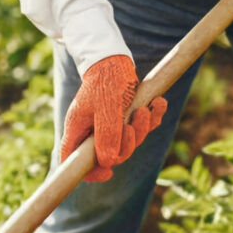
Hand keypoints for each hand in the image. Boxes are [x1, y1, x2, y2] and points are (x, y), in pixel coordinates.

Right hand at [61, 55, 167, 181]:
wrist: (115, 58)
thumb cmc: (105, 80)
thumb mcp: (106, 107)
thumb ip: (107, 134)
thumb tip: (108, 162)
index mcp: (79, 130)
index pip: (74, 161)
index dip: (90, 173)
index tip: (108, 173)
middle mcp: (93, 131)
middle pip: (110, 155)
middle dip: (127, 144)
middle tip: (131, 126)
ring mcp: (111, 125)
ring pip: (130, 142)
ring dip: (142, 128)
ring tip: (146, 109)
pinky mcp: (127, 117)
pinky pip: (143, 127)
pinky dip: (153, 117)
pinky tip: (159, 103)